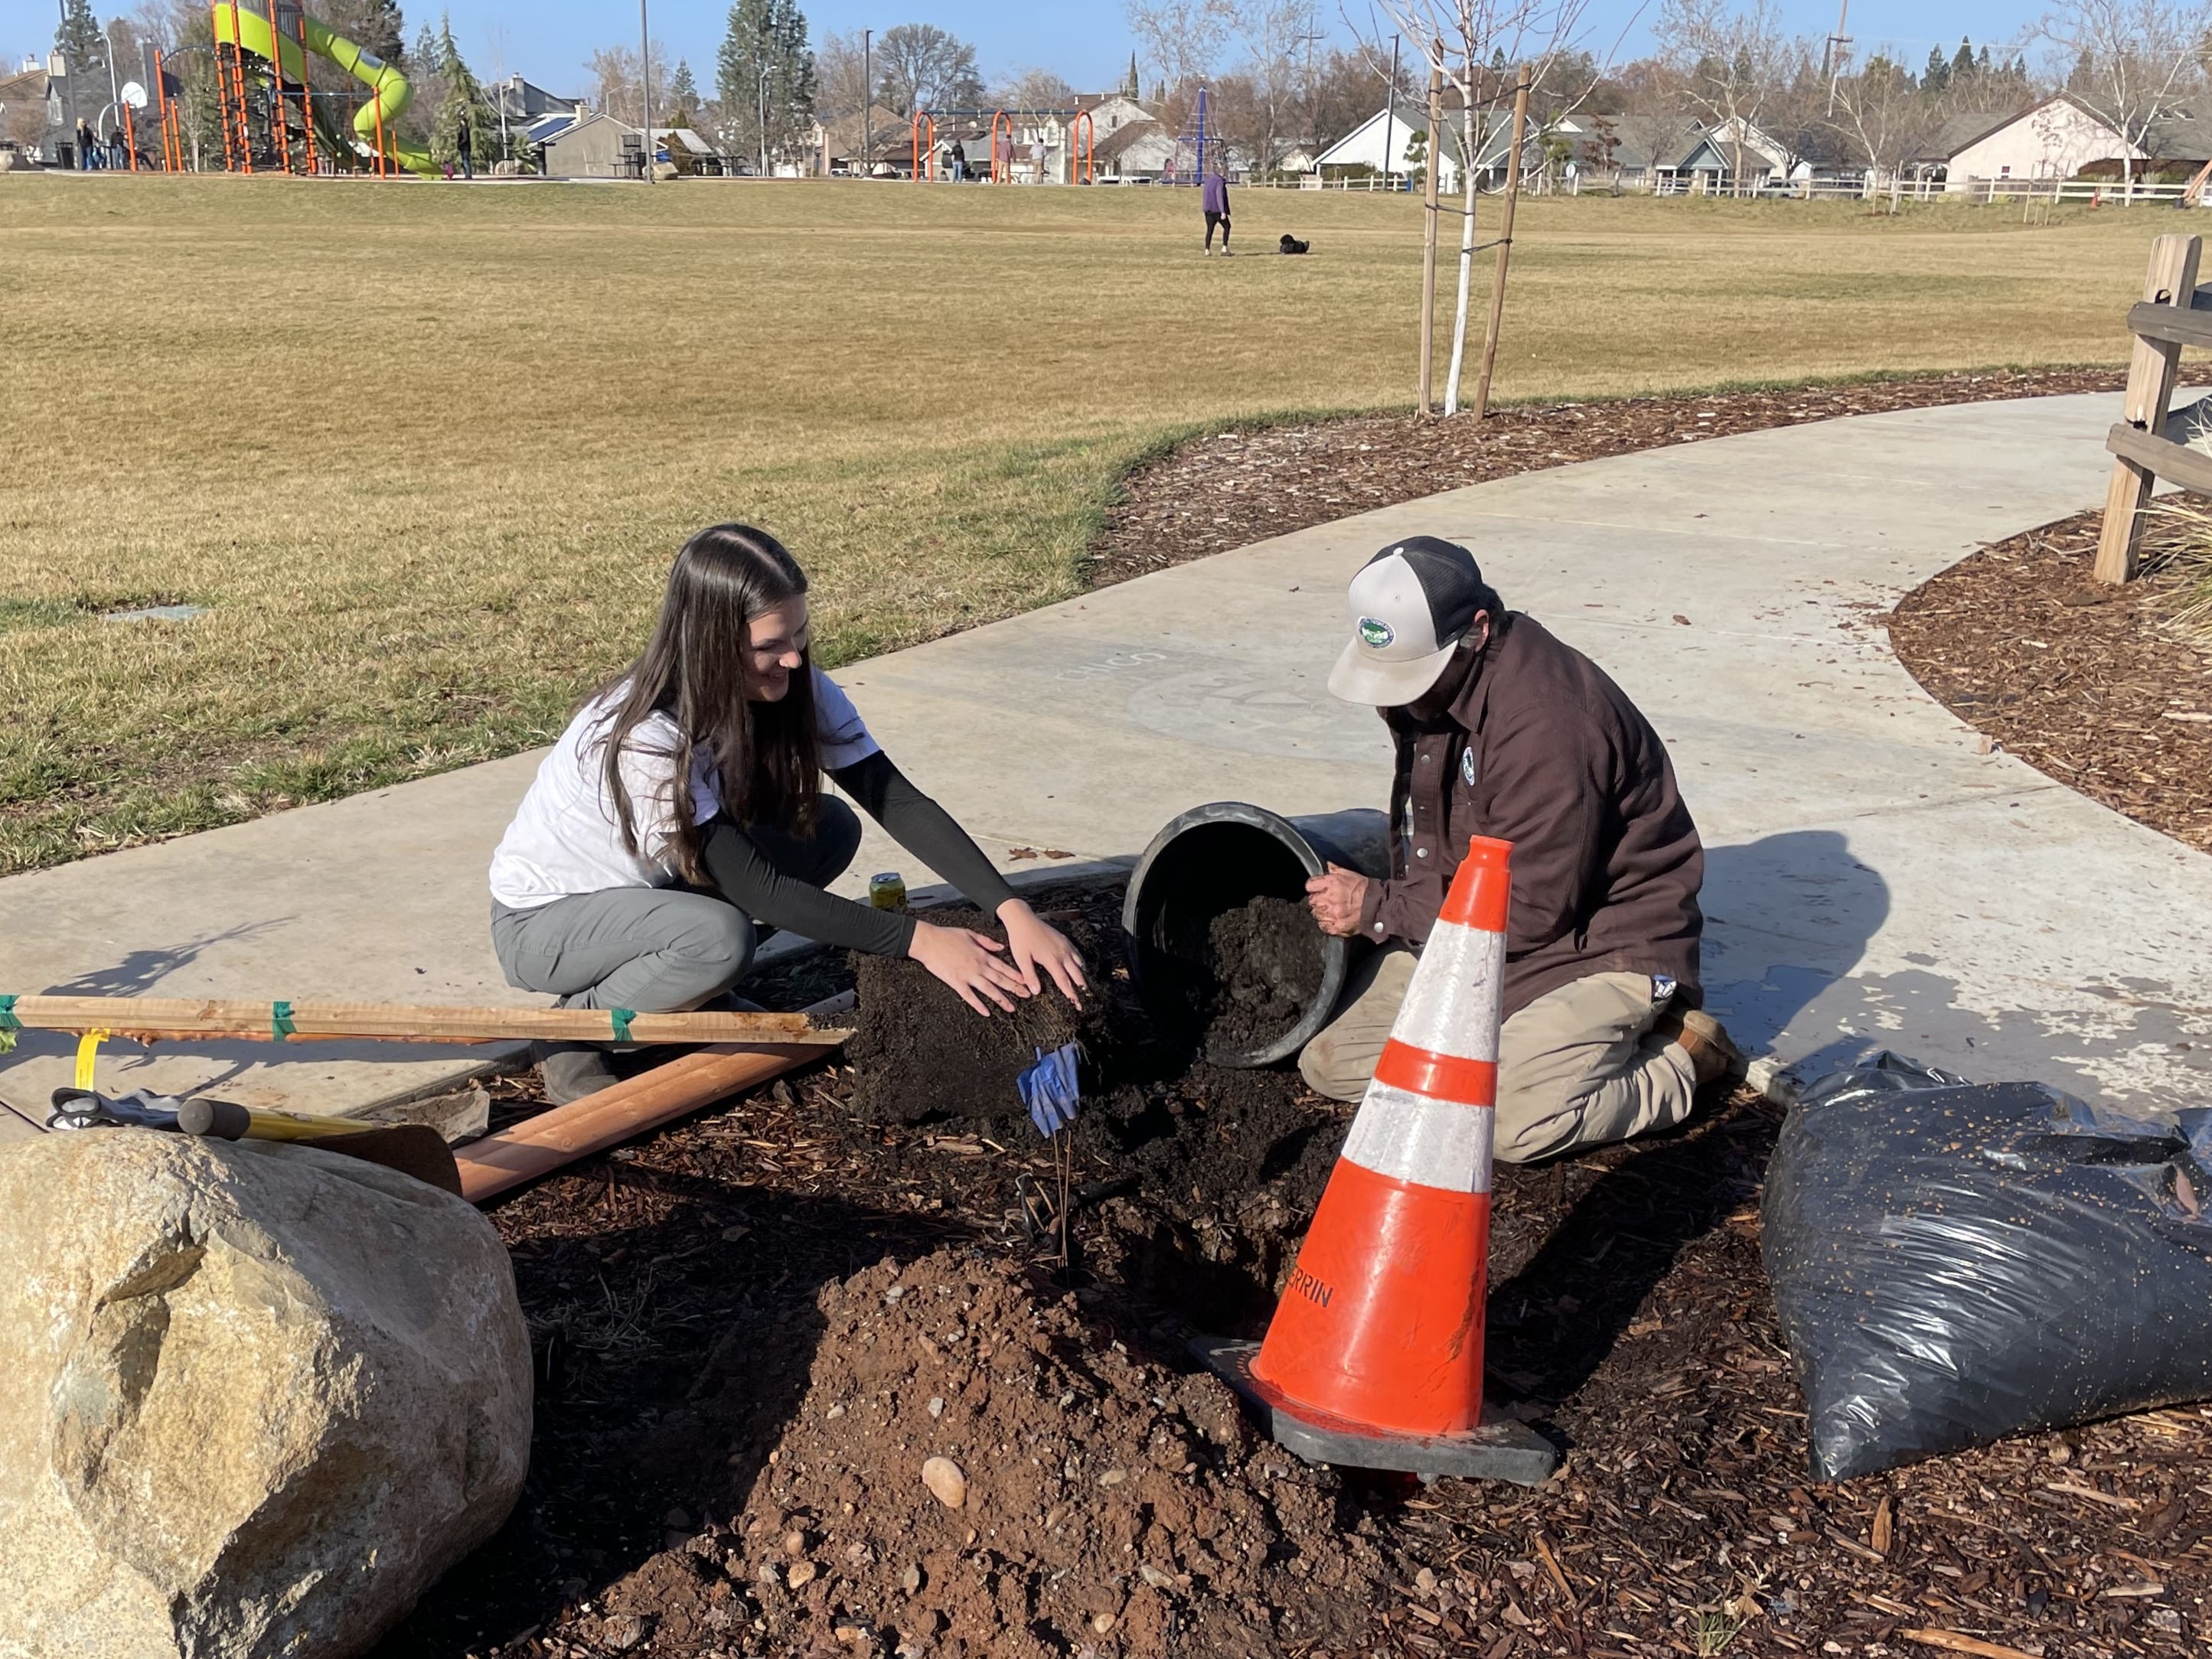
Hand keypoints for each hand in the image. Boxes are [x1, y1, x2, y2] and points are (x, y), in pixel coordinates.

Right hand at [908, 922, 1028, 1016]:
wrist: (929, 941)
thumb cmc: (948, 935)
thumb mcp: (971, 934)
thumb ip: (987, 942)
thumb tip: (1001, 947)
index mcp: (983, 955)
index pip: (1004, 967)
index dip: (1017, 975)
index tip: (1027, 981)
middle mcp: (979, 967)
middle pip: (1001, 980)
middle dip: (1015, 988)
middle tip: (1027, 996)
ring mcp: (968, 976)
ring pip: (989, 990)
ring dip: (1002, 1000)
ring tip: (1012, 1008)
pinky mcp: (957, 983)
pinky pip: (970, 997)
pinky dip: (979, 1005)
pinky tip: (986, 1013)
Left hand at [998, 899, 1087, 1005]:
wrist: (1023, 919)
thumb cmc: (1020, 939)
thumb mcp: (1021, 959)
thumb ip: (1030, 975)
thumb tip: (1037, 992)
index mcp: (1052, 960)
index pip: (1065, 981)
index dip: (1071, 994)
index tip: (1077, 1004)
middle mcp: (1062, 953)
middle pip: (1077, 975)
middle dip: (1082, 989)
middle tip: (1086, 1000)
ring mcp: (1065, 946)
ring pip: (1079, 964)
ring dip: (1083, 976)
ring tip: (1085, 987)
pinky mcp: (1065, 940)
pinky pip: (1077, 954)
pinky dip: (1081, 963)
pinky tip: (1080, 967)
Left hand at [1306, 863, 1369, 936]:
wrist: (1378, 906)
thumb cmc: (1365, 890)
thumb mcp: (1350, 874)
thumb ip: (1335, 869)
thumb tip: (1327, 866)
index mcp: (1331, 883)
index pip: (1310, 885)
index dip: (1314, 887)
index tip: (1317, 889)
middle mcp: (1329, 899)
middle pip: (1312, 900)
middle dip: (1318, 900)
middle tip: (1327, 901)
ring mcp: (1332, 914)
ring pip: (1316, 914)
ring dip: (1321, 912)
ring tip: (1332, 910)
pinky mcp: (1336, 926)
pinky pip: (1323, 926)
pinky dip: (1326, 923)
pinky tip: (1334, 919)